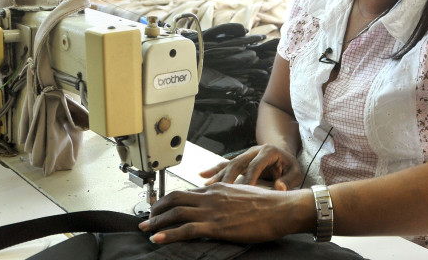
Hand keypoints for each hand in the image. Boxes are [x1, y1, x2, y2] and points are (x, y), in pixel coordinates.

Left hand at [139, 183, 312, 243]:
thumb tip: (219, 204)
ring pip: (175, 213)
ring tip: (146, 229)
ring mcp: (212, 210)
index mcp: (217, 188)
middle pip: (174, 198)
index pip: (186, 192)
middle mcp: (211, 195)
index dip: (169, 200)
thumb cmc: (268, 203)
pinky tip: (158, 239)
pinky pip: (186, 229)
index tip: (160, 207)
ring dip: (157, 221)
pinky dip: (169, 234)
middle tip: (147, 217)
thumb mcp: (242, 193)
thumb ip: (226, 197)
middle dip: (157, 208)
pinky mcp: (216, 226)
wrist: (281, 208)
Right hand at [200, 144, 302, 190]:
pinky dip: (214, 170)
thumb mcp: (295, 172)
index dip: (250, 178)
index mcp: (268, 152)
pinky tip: (203, 175)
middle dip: (229, 177)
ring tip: (206, 184)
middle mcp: (254, 151)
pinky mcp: (240, 159)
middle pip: (238, 163)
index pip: (256, 165)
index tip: (245, 192)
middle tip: (221, 190)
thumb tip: (279, 187)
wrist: (284, 155)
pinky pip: (225, 164)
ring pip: (229, 163)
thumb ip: (288, 180)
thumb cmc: (289, 166)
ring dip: (218, 174)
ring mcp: (245, 154)